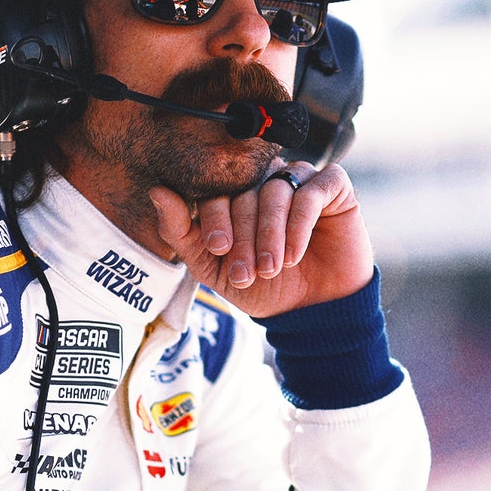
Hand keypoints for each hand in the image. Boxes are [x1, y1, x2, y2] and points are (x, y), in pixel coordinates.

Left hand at [148, 161, 373, 317]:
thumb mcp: (212, 267)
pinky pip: (312, 190)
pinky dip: (300, 223)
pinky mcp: (333, 186)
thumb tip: (157, 191)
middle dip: (244, 236)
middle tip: (248, 272)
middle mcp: (266, 180)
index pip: (218, 191)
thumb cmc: (262, 287)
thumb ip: (181, 231)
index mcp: (236, 195)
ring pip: (277, 190)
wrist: (312, 310)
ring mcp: (300, 179)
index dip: (215, 219)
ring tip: (272, 268)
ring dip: (271, 233)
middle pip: (247, 192)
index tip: (218, 249)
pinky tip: (294, 253)